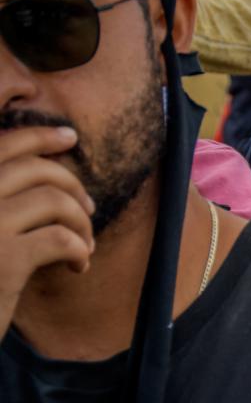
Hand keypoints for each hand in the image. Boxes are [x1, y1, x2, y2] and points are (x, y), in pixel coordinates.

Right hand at [0, 126, 94, 330]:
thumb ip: (1, 198)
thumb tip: (49, 168)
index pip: (2, 146)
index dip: (40, 135)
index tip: (71, 137)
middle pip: (37, 169)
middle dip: (73, 185)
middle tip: (89, 209)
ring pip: (56, 201)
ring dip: (82, 222)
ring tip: (84, 244)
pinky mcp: (6, 260)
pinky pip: (62, 239)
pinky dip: (80, 250)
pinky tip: (78, 267)